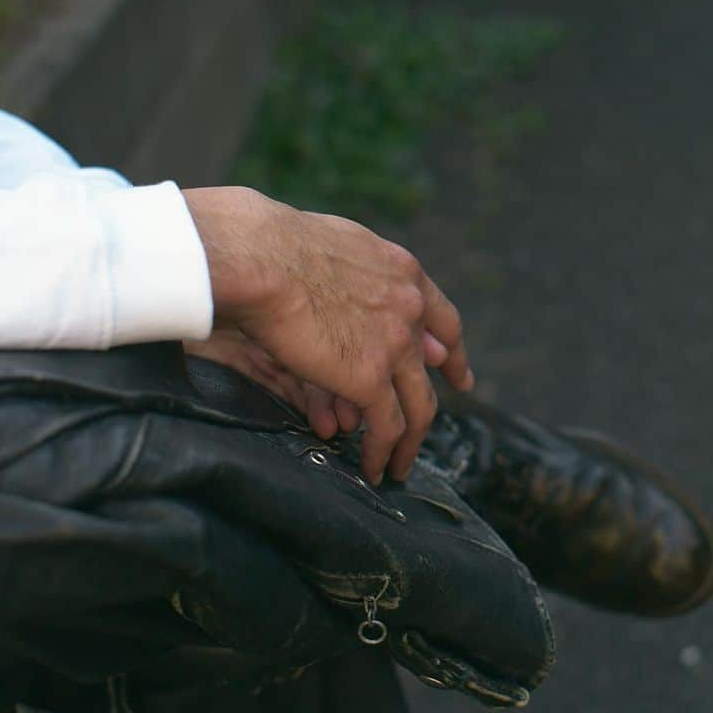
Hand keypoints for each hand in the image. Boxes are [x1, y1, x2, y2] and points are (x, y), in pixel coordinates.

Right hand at [182, 186, 472, 482]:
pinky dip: (382, 453)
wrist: (258, 257)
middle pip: (431, 368)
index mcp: (401, 273)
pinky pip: (386, 428)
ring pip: (418, 408)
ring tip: (397, 467)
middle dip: (434, 401)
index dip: (450, 350)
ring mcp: (394, 345)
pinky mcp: (369, 378)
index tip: (454, 370)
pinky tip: (373, 469)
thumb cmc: (270, 244)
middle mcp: (408, 309)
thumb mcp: (333, 246)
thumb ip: (357, 274)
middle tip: (425, 429)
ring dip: (408, 444)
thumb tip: (357, 295)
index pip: (442, 318)